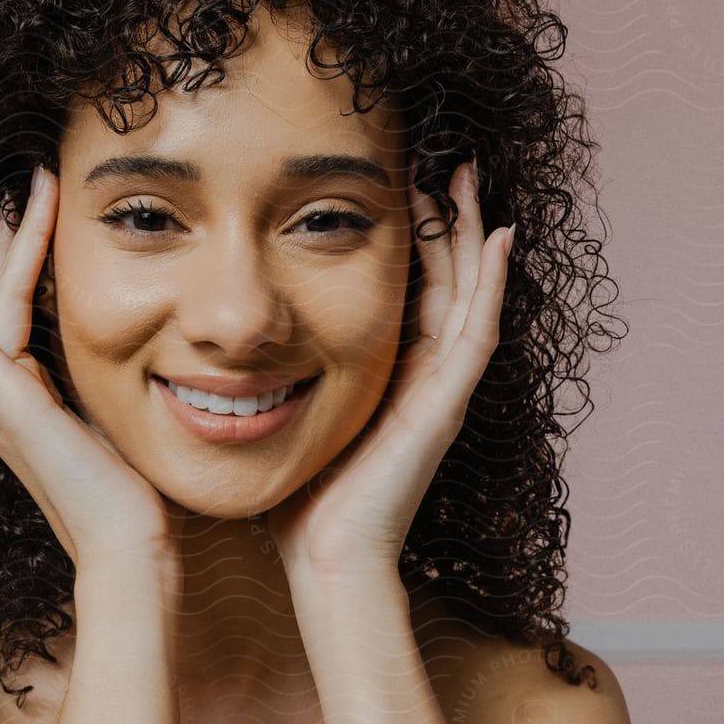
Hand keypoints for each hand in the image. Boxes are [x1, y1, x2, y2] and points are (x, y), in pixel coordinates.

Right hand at [0, 166, 184, 573]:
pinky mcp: (7, 402)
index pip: (15, 316)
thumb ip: (101, 381)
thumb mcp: (117, 418)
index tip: (33, 214)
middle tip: (33, 177)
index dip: (20, 262)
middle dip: (13, 236)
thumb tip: (137, 345)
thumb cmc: (135, 496)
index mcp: (23, 403)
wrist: (129, 544)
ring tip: (34, 183)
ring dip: (14, 240)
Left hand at [264, 158, 513, 582]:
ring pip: (468, 296)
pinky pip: (476, 335)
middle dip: (444, 221)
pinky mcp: (444, 409)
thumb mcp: (288, 419)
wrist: (326, 563)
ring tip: (467, 177)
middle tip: (441, 160)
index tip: (393, 183)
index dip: (408, 238)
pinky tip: (497, 238)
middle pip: (446, 282)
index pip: (408, 291)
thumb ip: (276, 381)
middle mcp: (423, 381)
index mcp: (389, 380)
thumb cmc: (300, 505)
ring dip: (470, 235)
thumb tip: (226, 347)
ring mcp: (440, 394)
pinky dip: (489, 286)